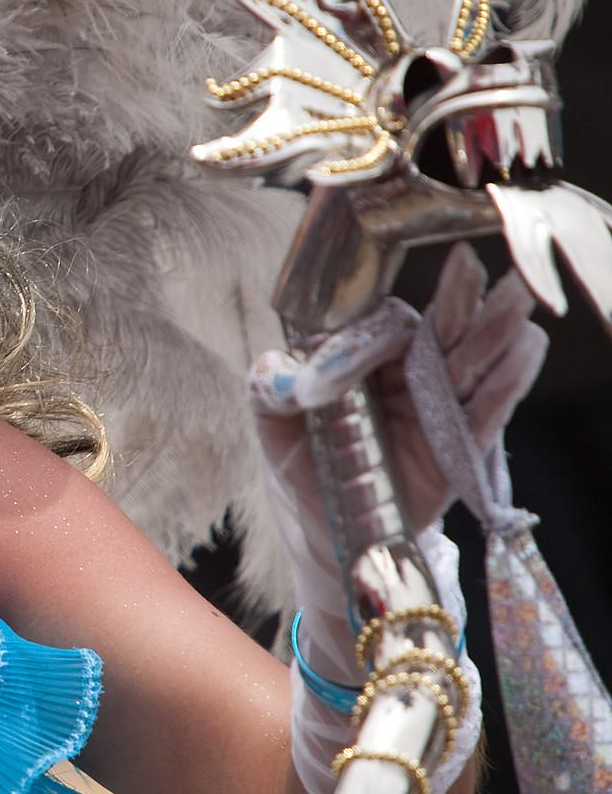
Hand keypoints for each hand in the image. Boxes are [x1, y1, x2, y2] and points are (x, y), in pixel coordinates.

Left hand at [250, 242, 546, 531]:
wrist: (321, 530)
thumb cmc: (298, 464)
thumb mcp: (269, 422)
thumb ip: (266, 387)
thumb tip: (278, 369)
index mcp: (363, 359)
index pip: (381, 324)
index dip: (380, 327)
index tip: (382, 331)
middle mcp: (405, 375)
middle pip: (438, 328)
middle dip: (459, 297)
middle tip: (472, 263)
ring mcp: (434, 408)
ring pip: (470, 361)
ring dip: (495, 330)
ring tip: (519, 297)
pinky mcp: (456, 447)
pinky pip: (485, 410)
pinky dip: (506, 381)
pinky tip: (527, 348)